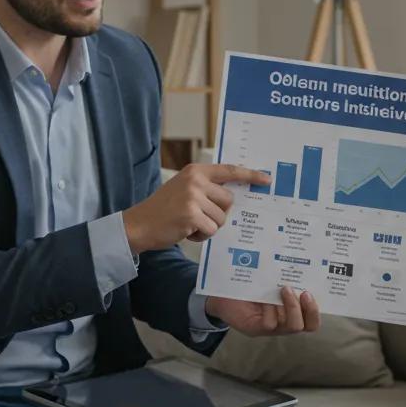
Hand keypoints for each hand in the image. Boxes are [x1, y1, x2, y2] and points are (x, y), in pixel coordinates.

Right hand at [122, 164, 269, 252]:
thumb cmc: (163, 209)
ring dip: (208, 226)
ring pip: (221, 218)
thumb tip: (233, 196)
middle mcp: (195, 180)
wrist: (139, 224)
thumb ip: (206, 187)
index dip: (250, 175)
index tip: (267, 179)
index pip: (230, 171)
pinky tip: (186, 231)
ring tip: (189, 224)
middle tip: (198, 216)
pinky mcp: (191, 215)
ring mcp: (193, 197)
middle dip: (218, 213)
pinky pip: (211, 229)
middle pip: (228, 200)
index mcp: (195, 171)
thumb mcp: (184, 188)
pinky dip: (201, 235)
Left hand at [205, 287, 320, 336]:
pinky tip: (265, 299)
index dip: (315, 311)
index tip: (310, 292)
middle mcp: (283, 322)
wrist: (221, 291)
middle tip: (302, 292)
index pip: (311, 321)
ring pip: (291, 326)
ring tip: (283, 289)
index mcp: (290, 311)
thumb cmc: (249, 283)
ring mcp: (271, 328)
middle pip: (306, 326)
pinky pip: (270, 324)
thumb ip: (284, 278)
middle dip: (307, 309)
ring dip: (289, 307)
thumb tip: (301, 264)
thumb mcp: (270, 280)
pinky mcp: (256, 329)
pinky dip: (270, 310)